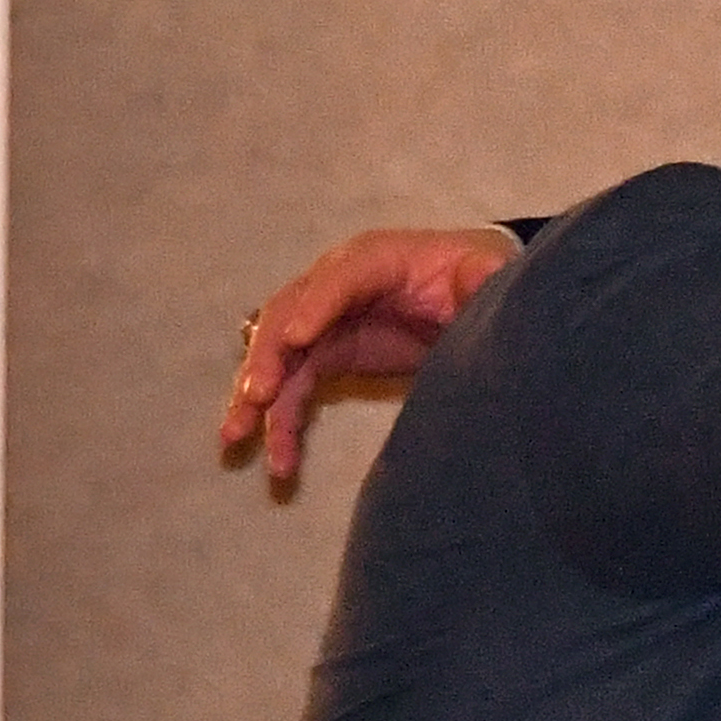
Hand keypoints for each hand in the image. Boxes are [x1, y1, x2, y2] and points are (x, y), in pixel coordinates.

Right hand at [219, 226, 520, 490]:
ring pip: (279, 358)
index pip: (341, 276)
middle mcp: (337, 285)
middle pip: (289, 314)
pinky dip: (281, 423)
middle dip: (267, 354)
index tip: (297, 337)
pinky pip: (294, 390)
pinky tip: (280, 462)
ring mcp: (327, 322)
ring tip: (235, 437)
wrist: (469, 299)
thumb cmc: (473, 278)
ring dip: (255, 398)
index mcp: (378, 258)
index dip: (317, 304)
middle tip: (255, 394)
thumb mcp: (485, 275)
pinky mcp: (328, 355)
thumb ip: (481, 281)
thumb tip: (479, 278)